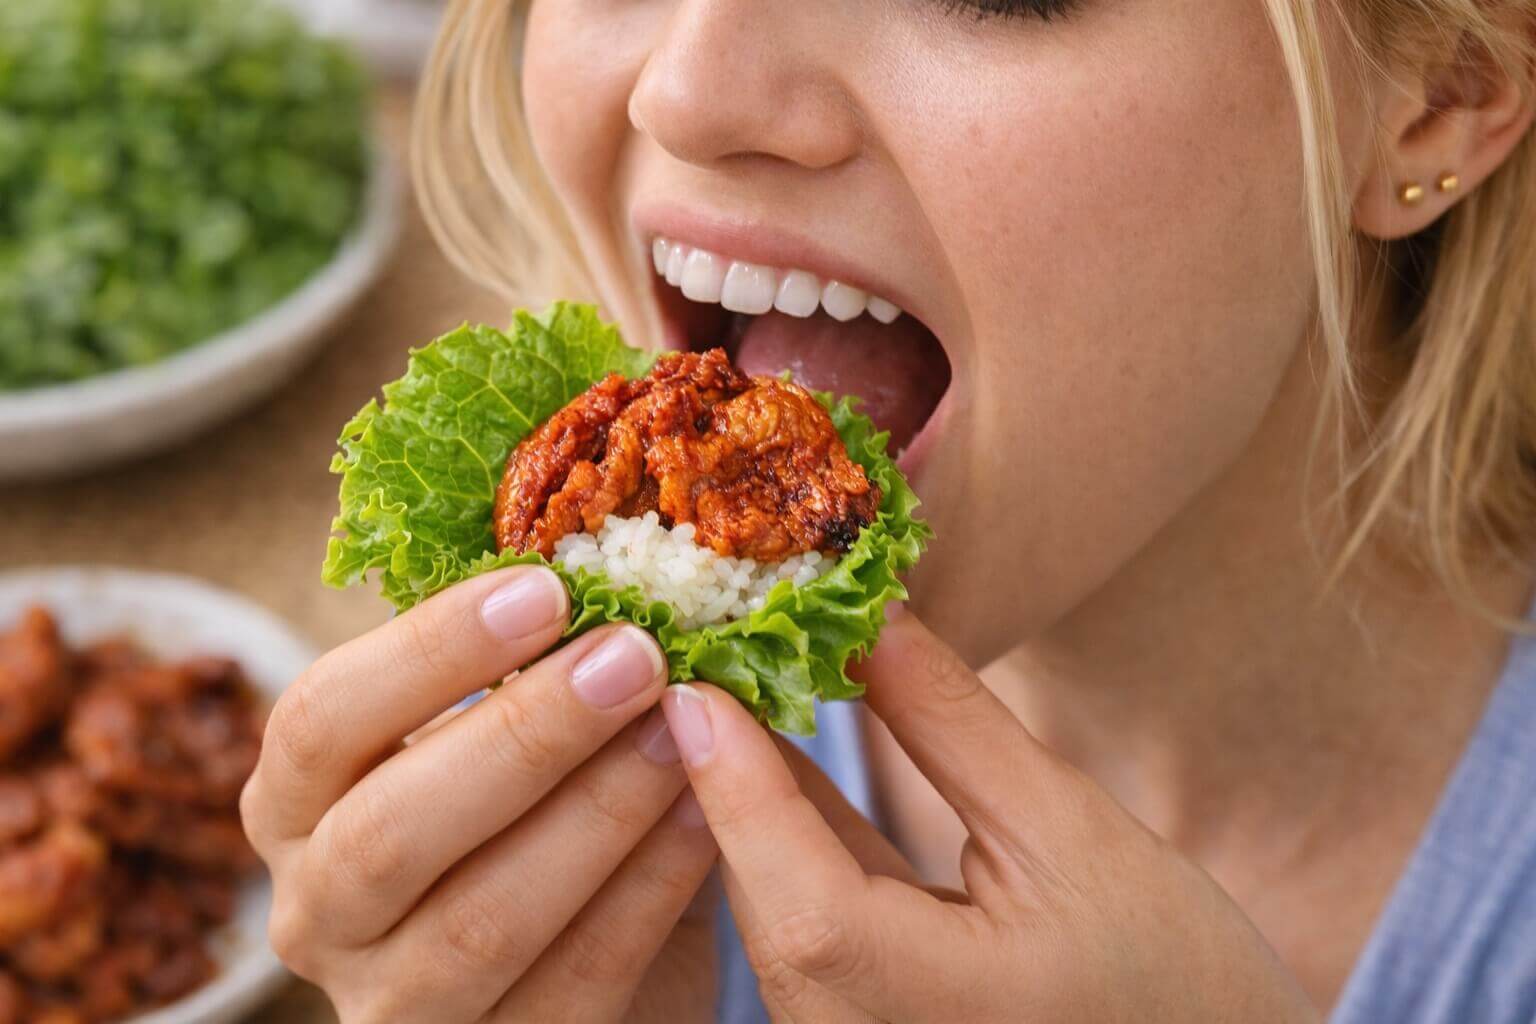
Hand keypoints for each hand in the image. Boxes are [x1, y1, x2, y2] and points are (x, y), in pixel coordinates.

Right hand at [241, 566, 718, 1022]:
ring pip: (484, 919)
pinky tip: (708, 815)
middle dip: (525, 735)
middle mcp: (317, 912)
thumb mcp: (501, 732)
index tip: (547, 586)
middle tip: (635, 654)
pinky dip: (649, 889)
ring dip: (598, 812)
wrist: (581, 958)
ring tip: (685, 730)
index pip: (321, 721)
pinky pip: (577, 980)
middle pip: (393, 831)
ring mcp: (395, 1005)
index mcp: (297, 803)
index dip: (428, 650)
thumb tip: (609, 550)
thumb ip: (526, 663)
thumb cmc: (530, 809)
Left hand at [662, 608, 1319, 1022]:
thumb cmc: (1179, 977)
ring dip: (750, 815)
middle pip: (769, 913)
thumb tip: (868, 617)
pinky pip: (800, 945)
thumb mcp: (1071, 832)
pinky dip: (787, 857)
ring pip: (773, 926)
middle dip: (729, 785)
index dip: (740, 787)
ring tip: (735, 694)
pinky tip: (780, 771)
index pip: (806, 905)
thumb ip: (953, 727)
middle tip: (705, 661)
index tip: (695, 682)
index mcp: (942, 1016)